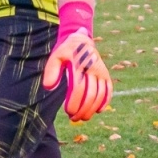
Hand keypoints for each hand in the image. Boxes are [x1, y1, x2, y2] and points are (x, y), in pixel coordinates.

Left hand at [41, 0, 109, 122]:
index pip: (79, 89)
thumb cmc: (65, 51)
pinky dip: (105, 101)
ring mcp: (101, 72)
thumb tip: (48, 87)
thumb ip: (51, 71)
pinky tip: (98, 110)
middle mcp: (93, 69)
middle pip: (90, 95)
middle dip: (82, 110)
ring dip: (92, 109)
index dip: (75, 102)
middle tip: (73, 118)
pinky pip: (109, 90)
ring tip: (83, 118)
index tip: (68, 112)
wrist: (81, 39)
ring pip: (100, 95)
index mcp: (80, 65)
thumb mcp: (55, 57)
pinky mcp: (106, 74)